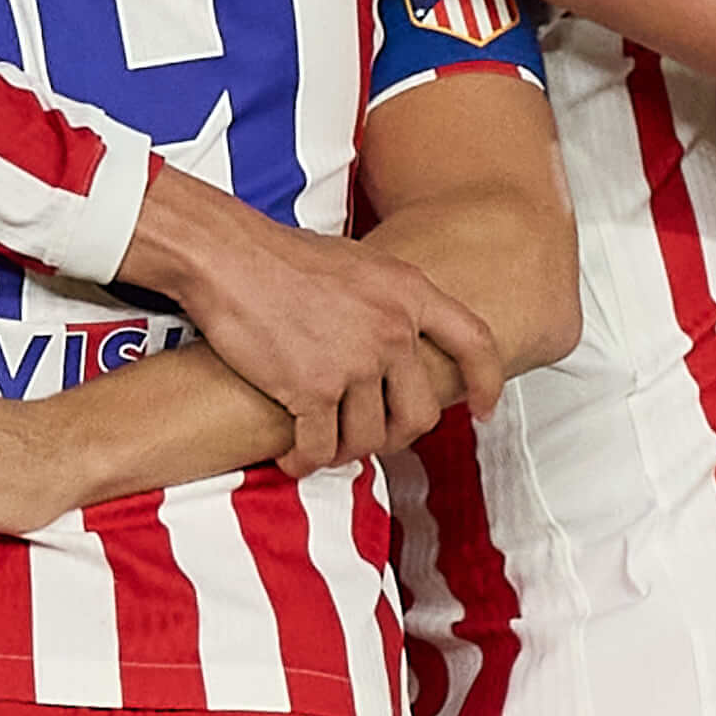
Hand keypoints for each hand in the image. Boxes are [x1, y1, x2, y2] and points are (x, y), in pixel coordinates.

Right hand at [126, 172, 501, 470]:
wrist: (228, 257)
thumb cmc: (280, 256)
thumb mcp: (358, 263)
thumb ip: (389, 301)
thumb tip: (399, 339)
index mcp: (409, 292)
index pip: (475, 342)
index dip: (487, 381)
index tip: (483, 407)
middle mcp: (392, 329)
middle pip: (420, 412)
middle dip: (397, 435)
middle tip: (375, 436)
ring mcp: (355, 361)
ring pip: (370, 437)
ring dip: (347, 450)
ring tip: (326, 444)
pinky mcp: (313, 389)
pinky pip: (322, 446)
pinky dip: (306, 460)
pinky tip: (294, 456)